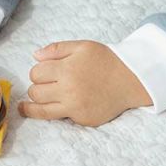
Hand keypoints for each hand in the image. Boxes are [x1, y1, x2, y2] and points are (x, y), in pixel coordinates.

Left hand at [19, 40, 151, 127]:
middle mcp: (68, 90)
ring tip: (42, 97)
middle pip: (35, 92)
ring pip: (41, 110)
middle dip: (37, 86)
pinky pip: (60, 118)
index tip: (45, 71)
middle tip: (47, 83)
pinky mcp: (81, 119)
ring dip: (38, 102)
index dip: (38, 71)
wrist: (130, 80)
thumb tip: (35, 55)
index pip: (36, 73)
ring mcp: (74, 108)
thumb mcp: (83, 46)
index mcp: (67, 69)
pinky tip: (60, 104)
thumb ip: (57, 49)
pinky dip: (57, 111)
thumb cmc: (106, 60)